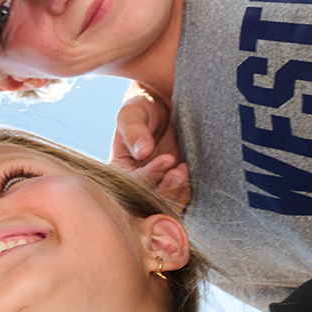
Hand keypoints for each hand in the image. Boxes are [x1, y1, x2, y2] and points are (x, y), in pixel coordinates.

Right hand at [110, 85, 189, 205]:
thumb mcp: (132, 113)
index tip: (167, 159)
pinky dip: (186, 196)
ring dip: (177, 194)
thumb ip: (134, 130)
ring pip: (165, 207)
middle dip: (165, 190)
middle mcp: (138, 183)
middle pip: (148, 203)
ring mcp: (158, 187)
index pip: (131, 183)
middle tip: (179, 170)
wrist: (164, 103)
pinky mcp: (175, 188)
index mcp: (120, 169)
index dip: (149, 176)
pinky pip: (180, 204)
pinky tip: (191, 176)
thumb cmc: (144, 107)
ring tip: (185, 169)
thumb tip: (142, 152)